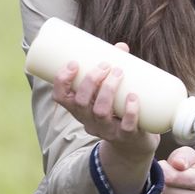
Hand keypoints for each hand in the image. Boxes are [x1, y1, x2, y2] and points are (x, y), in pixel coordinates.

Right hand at [52, 44, 158, 160]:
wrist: (133, 146)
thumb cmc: (117, 112)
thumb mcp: (109, 94)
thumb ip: (113, 69)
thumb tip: (121, 47)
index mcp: (79, 110)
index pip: (61, 98)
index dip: (62, 81)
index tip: (74, 63)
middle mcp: (89, 121)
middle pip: (81, 102)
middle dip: (91, 80)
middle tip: (105, 65)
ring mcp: (107, 131)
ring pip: (101, 112)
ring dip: (108, 89)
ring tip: (119, 72)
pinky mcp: (126, 136)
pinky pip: (126, 125)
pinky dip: (130, 110)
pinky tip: (132, 97)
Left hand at [157, 147, 194, 193]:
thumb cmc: (189, 168)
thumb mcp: (188, 155)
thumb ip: (182, 156)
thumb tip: (178, 163)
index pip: (173, 177)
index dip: (161, 171)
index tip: (159, 167)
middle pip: (166, 192)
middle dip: (156, 183)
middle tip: (153, 176)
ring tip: (154, 187)